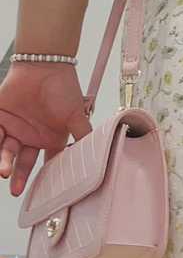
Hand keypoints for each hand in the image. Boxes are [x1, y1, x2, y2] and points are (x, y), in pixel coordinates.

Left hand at [0, 62, 90, 198]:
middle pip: (22, 162)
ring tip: (3, 170)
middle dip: (18, 175)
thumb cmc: (63, 88)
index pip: (47, 164)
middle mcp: (31, 137)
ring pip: (6, 151)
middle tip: (15, 188)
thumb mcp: (77, 116)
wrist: (43, 65)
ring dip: (4, 162)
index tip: (42, 192)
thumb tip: (97, 157)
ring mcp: (15, 128)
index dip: (45, 178)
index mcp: (50, 139)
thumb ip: (84, 137)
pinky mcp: (0, 118)